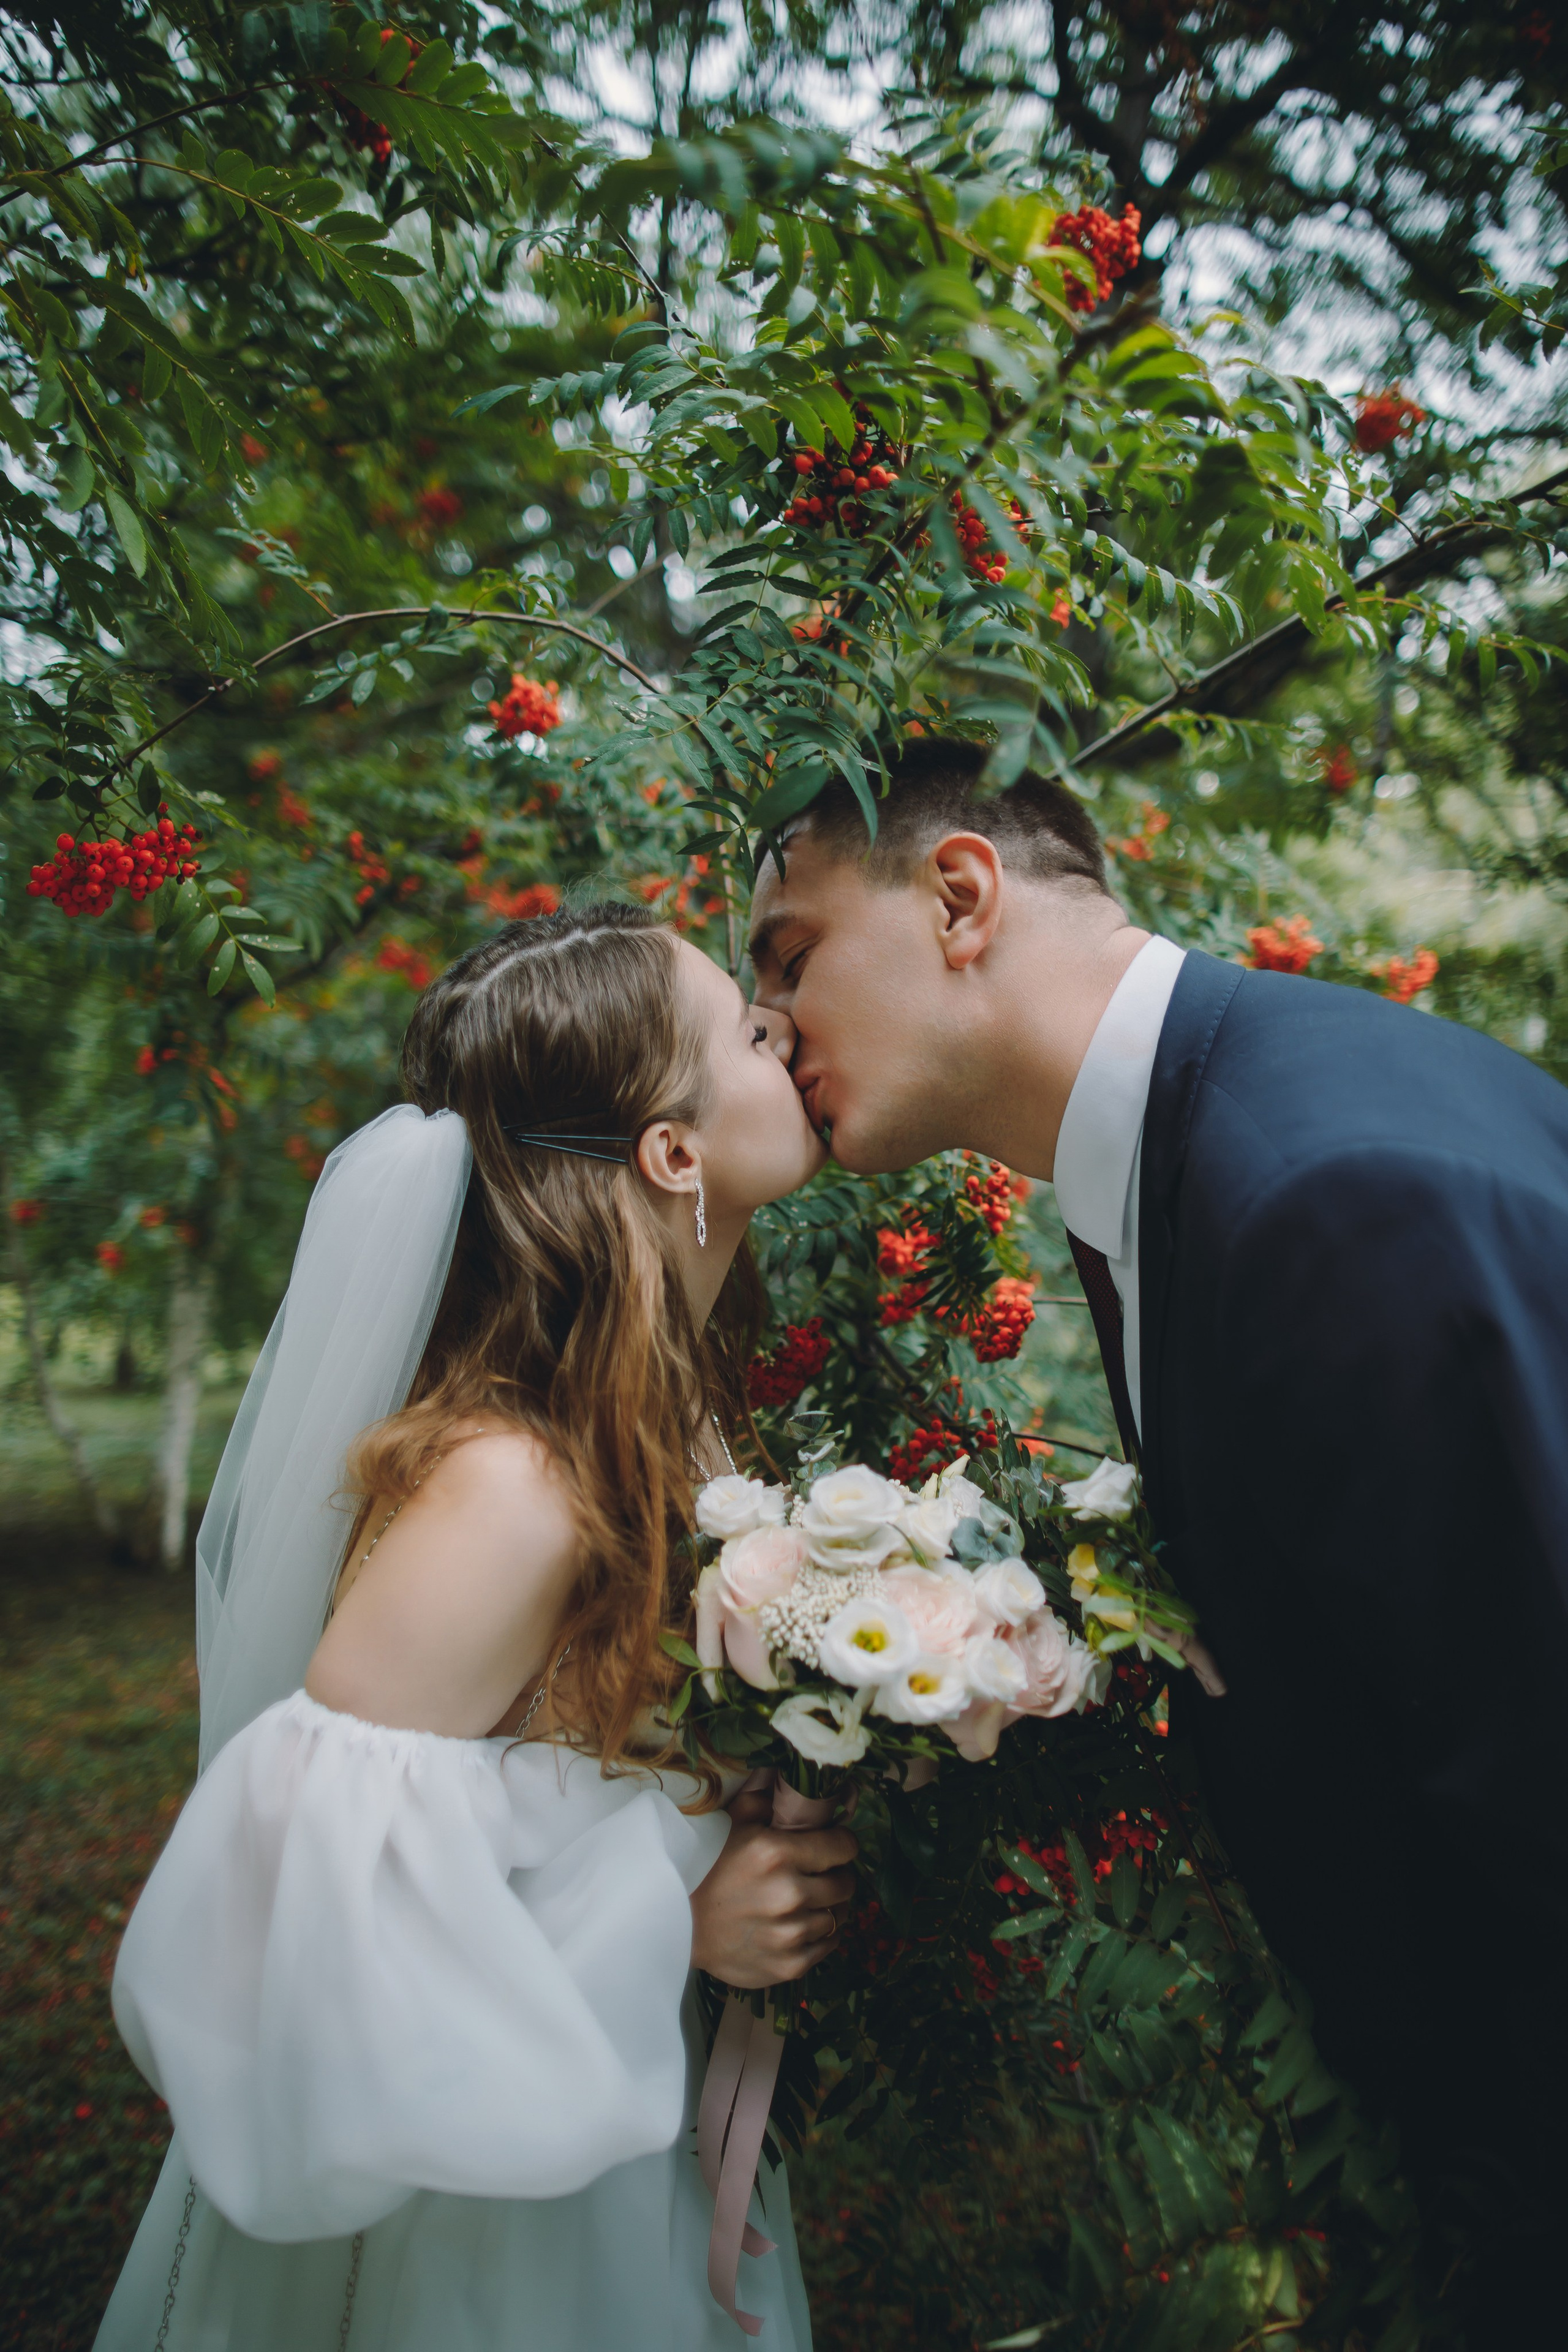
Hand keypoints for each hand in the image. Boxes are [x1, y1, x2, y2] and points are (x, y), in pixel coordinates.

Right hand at [690, 1785, 857, 1988]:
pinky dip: (820, 1935)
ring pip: (838, 1916)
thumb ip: (762, 1798)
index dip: (840, 1843)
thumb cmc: (703, 1868)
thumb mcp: (729, 1823)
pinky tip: (801, 1925)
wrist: (673, 1926)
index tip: (832, 1845)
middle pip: (846, 1884)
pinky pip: (827, 1946)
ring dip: (827, 1907)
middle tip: (819, 1874)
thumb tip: (785, 1776)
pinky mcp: (789, 1965)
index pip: (843, 1846)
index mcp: (777, 1854)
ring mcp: (790, 1934)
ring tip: (807, 1901)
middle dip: (836, 1875)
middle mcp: (789, 1894)